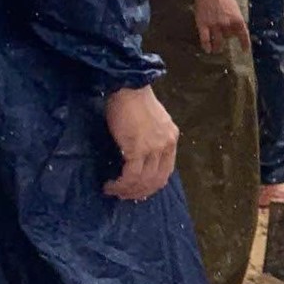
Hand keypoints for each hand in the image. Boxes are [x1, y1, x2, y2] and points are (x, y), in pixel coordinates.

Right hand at [103, 85, 177, 199]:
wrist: (128, 87)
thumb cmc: (134, 101)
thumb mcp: (152, 122)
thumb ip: (152, 138)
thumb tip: (141, 156)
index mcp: (172, 138)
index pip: (167, 170)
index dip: (152, 184)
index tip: (138, 190)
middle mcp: (166, 145)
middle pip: (157, 179)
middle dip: (140, 192)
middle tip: (124, 196)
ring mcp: (154, 147)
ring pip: (144, 180)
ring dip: (128, 190)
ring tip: (114, 191)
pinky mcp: (138, 148)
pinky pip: (131, 175)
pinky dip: (121, 184)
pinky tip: (111, 185)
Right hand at [192, 0, 248, 52]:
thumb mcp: (234, 6)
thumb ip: (235, 18)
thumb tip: (236, 28)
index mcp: (237, 19)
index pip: (243, 35)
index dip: (244, 44)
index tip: (245, 50)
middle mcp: (226, 24)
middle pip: (228, 37)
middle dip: (227, 37)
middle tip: (224, 36)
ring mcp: (214, 25)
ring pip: (218, 41)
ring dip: (218, 47)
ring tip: (217, 49)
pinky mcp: (203, 24)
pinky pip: (205, 39)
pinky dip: (206, 46)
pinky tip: (207, 50)